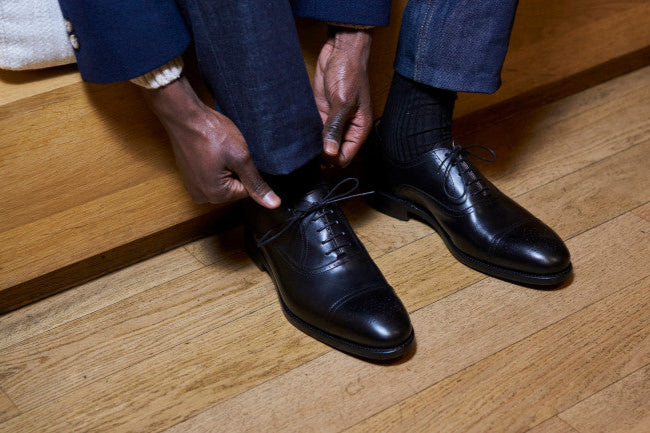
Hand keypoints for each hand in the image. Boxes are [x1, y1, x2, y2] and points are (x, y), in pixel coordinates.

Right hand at [141, 76, 279, 207]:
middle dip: (234, 168)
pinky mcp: (188, 176)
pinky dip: (214, 162)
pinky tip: (209, 149)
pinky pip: (210, 174)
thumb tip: (274, 204)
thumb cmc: (211, 133)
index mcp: (215, 196)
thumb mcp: (241, 158)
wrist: (184, 116)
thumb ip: (257, 183)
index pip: (246, 190)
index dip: (245, 169)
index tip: (235, 155)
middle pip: (233, 187)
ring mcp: (192, 186)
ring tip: (217, 149)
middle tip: (225, 151)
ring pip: (223, 179)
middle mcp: (201, 196)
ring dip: (224, 164)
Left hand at [314, 28, 372, 166]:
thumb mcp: (342, 102)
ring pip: (322, 143)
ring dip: (313, 144)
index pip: (346, 157)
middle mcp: (347, 128)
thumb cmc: (349, 73)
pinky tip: (298, 133)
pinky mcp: (322, 113)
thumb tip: (329, 152)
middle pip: (334, 152)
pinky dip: (307, 133)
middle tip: (307, 153)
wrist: (339, 51)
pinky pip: (314, 130)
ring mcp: (334, 121)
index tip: (319, 156)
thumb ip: (335, 127)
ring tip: (301, 144)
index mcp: (359, 129)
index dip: (333, 160)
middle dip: (322, 154)